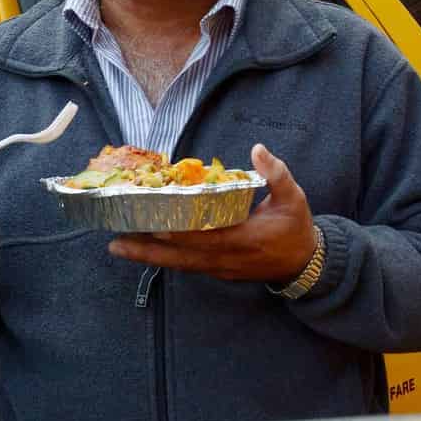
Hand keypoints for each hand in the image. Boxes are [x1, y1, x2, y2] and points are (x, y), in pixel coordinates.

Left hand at [108, 144, 317, 282]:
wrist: (304, 262)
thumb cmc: (296, 227)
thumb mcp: (294, 197)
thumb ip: (276, 173)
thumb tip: (258, 149)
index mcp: (245, 238)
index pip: (206, 237)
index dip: (179, 233)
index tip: (154, 225)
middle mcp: (227, 258)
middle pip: (181, 256)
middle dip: (148, 249)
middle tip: (116, 240)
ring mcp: (221, 268)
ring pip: (179, 264)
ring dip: (148, 256)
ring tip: (119, 247)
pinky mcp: (218, 271)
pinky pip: (186, 266)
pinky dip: (163, 259)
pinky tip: (144, 250)